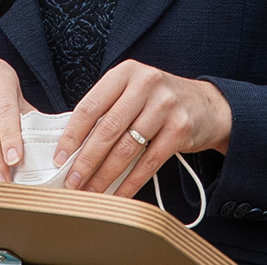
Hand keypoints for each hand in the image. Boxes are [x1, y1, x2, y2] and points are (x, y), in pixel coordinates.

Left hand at [55, 60, 231, 197]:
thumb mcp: (133, 92)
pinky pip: (149, 162)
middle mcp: (146, 84)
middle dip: (86, 160)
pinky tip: (119, 193)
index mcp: (126, 73)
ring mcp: (166, 106)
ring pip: (127, 148)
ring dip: (105, 175)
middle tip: (72, 181)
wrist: (207, 106)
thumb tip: (73, 147)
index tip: (60, 156)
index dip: (72, 134)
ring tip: (90, 190)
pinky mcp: (180, 129)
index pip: (91, 105)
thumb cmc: (159, 101)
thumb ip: (107, 110)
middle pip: (108, 128)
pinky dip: (131, 182)